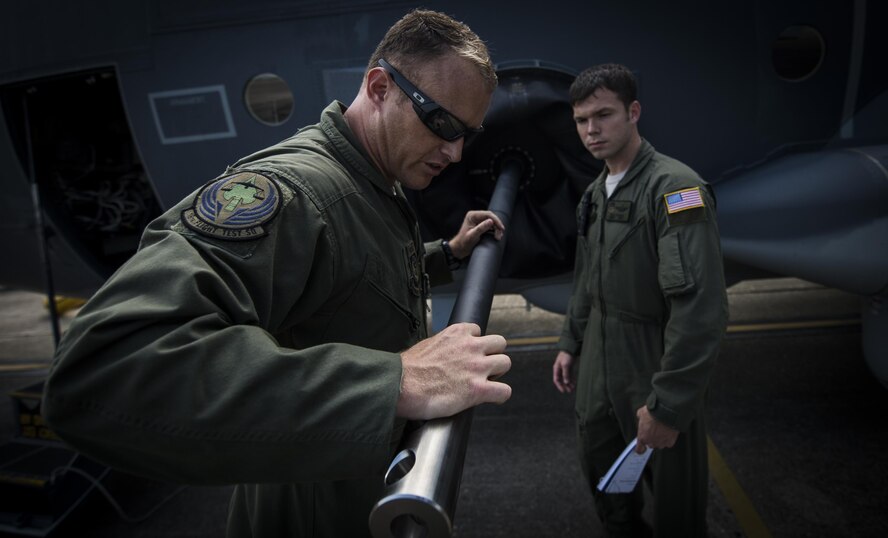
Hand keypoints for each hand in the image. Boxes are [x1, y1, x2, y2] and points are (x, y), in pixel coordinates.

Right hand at [396, 323, 511, 419]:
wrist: (400, 385)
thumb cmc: (407, 369)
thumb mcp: (428, 344)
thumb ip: (444, 345)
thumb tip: (446, 354)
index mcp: (457, 333)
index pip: (478, 331)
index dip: (476, 344)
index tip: (470, 355)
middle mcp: (470, 347)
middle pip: (499, 343)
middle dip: (492, 355)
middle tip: (481, 368)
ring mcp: (476, 367)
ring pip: (505, 363)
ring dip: (497, 373)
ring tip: (485, 382)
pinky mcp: (478, 389)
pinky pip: (504, 390)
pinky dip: (500, 395)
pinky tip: (491, 397)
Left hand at [447, 210, 504, 259]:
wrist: (460, 249)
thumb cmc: (463, 242)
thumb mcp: (472, 236)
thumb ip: (481, 228)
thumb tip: (490, 221)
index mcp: (472, 216)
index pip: (488, 214)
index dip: (496, 220)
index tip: (501, 228)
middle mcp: (475, 216)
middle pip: (491, 218)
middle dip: (497, 226)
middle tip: (500, 234)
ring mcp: (478, 221)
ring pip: (492, 222)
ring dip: (496, 229)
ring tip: (498, 237)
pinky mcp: (481, 226)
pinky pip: (490, 226)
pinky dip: (495, 231)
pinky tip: (496, 236)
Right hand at [552, 351, 575, 392]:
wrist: (571, 349)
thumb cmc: (566, 356)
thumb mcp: (565, 365)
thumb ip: (565, 374)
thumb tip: (566, 382)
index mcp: (556, 369)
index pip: (556, 380)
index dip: (560, 386)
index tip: (564, 391)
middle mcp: (559, 370)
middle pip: (561, 380)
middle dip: (565, 386)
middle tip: (570, 391)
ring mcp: (564, 368)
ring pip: (566, 378)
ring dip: (569, 383)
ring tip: (573, 388)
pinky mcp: (569, 367)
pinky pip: (570, 375)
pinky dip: (572, 379)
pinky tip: (574, 383)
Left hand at [634, 405, 678, 453]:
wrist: (666, 413)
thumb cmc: (653, 413)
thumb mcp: (641, 413)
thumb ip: (640, 419)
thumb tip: (641, 417)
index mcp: (642, 437)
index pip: (639, 449)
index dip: (641, 448)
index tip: (642, 446)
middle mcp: (651, 442)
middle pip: (650, 444)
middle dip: (651, 439)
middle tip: (654, 430)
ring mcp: (661, 443)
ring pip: (659, 444)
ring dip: (660, 439)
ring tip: (662, 430)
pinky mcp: (670, 442)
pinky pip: (668, 442)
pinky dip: (668, 438)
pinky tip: (668, 431)